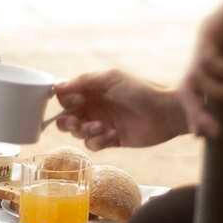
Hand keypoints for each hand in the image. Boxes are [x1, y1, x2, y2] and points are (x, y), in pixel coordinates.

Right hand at [53, 70, 188, 150]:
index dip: (64, 102)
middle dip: (67, 122)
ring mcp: (102, 124)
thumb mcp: (111, 78)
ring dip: (85, 131)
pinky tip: (114, 134)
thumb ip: (83, 81)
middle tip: (77, 122)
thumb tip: (56, 87)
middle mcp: (94, 107)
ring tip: (102, 127)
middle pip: (66, 118)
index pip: (65, 97)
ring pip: (78, 134)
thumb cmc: (141, 90)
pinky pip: (93, 145)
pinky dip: (99, 141)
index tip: (75, 102)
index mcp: (92, 90)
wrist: (166, 112)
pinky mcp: (111, 140)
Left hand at [177, 0, 222, 137]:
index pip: (193, 95)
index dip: (194, 115)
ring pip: (201, 79)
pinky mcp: (208, 30)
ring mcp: (202, 44)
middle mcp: (200, 57)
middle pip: (185, 89)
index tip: (200, 138)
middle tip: (212, 131)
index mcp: (208, 68)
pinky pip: (211, 61)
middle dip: (195, 112)